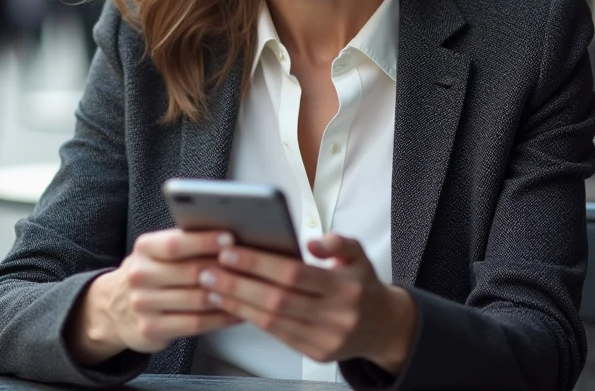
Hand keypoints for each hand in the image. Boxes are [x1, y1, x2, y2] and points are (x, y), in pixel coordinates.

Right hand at [67, 229, 241, 364]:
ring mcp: (143, 304)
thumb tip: (228, 236)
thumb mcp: (157, 251)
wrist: (114, 307)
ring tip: (250, 288)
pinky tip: (236, 312)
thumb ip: (186, 242)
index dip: (204, 241)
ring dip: (228, 295)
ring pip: (197, 300)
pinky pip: (195, 324)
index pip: (176, 243)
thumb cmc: (150, 273)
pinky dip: (221, 318)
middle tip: (250, 266)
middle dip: (224, 269)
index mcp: (144, 248)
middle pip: (191, 272)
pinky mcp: (151, 329)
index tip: (230, 238)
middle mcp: (140, 276)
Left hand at [199, 233, 417, 371]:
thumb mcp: (359, 255)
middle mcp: (335, 317)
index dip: (259, 264)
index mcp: (345, 288)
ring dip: (237, 303)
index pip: (294, 274)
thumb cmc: (362, 285)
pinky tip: (232, 304)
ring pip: (272, 321)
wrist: (384, 327)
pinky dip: (251, 318)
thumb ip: (338, 242)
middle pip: (277, 300)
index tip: (231, 251)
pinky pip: (277, 335)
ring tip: (212, 286)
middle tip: (210, 269)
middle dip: (238, 284)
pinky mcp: (315, 353)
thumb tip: (313, 241)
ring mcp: (325, 339)